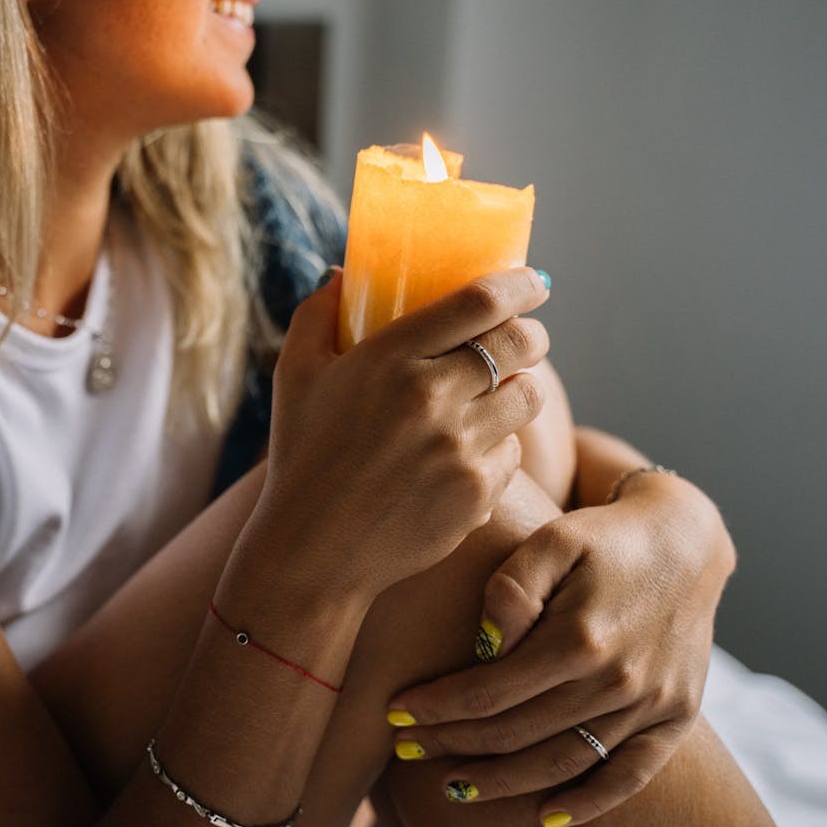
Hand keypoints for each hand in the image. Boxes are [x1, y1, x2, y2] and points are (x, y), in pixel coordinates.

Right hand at [246, 266, 551, 599]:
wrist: (314, 550)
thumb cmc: (301, 455)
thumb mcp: (294, 376)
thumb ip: (315, 315)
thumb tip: (340, 276)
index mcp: (391, 359)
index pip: (482, 303)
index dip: (519, 284)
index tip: (532, 280)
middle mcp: (434, 400)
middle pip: (521, 344)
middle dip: (531, 334)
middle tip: (522, 336)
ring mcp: (461, 449)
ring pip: (528, 396)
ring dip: (520, 385)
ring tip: (497, 391)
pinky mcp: (478, 493)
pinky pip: (512, 451)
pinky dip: (499, 444)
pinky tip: (469, 450)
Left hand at [386, 472, 733, 826]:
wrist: (684, 541)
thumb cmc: (601, 538)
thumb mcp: (551, 539)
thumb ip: (511, 587)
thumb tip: (483, 644)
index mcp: (580, 638)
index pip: (489, 692)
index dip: (436, 709)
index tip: (393, 715)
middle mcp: (618, 681)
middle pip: (517, 734)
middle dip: (452, 745)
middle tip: (406, 750)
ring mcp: (651, 705)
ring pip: (562, 763)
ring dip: (503, 782)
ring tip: (453, 786)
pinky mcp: (676, 716)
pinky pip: (630, 775)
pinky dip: (589, 803)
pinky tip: (545, 818)